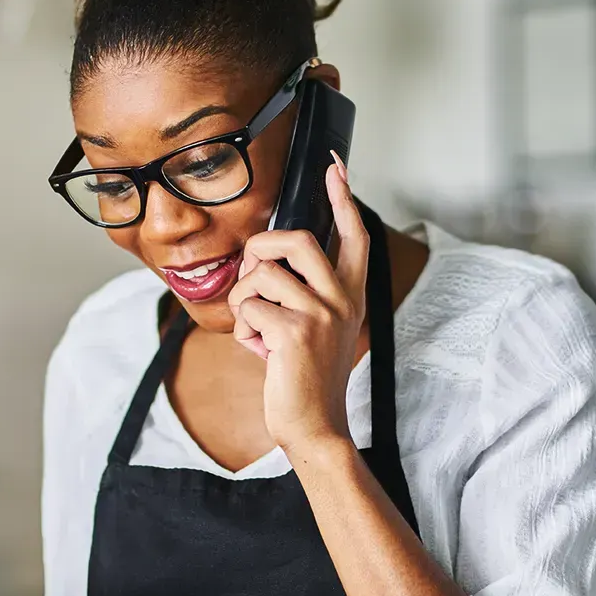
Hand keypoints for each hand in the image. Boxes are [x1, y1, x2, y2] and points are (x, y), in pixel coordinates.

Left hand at [227, 153, 368, 452]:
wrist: (314, 427)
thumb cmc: (305, 377)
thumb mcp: (316, 329)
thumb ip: (301, 294)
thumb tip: (262, 260)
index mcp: (350, 296)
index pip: (353, 236)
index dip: (343, 199)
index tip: (336, 168)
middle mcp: (342, 299)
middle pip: (297, 239)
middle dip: (262, 246)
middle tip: (253, 274)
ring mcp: (322, 314)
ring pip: (261, 274)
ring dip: (244, 302)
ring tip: (258, 330)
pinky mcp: (295, 331)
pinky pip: (248, 308)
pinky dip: (241, 330)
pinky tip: (259, 351)